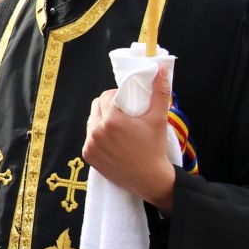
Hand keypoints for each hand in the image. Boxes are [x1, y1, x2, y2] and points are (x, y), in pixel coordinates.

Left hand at [83, 66, 175, 212]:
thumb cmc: (155, 148)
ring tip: (116, 126)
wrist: (149, 179)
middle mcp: (96, 131)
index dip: (117, 96)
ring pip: (91, 122)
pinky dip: (97, 136)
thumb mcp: (159, 118)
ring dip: (101, 120)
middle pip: (96, 107)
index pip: (107, 96)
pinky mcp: (87, 156)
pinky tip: (110, 139)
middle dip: (108, 106)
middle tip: (122, 113)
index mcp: (112, 120)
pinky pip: (89, 138)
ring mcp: (90, 145)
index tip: (127, 102)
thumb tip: (161, 69)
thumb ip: (160, 92)